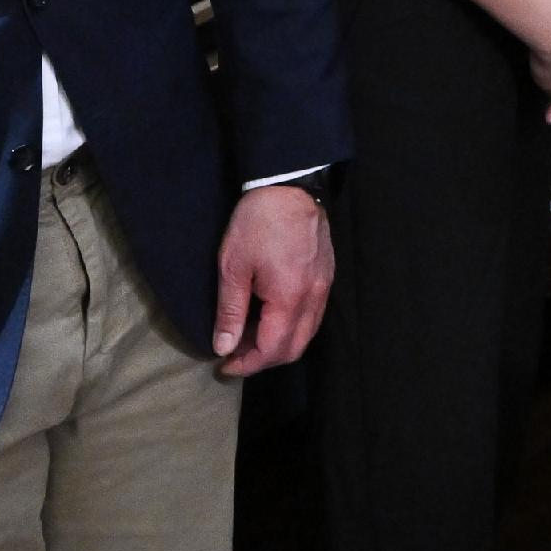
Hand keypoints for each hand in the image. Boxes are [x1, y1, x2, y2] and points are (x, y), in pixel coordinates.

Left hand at [212, 182, 332, 376]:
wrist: (290, 185)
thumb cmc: (258, 222)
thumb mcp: (233, 266)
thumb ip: (230, 311)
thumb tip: (223, 346)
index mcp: (289, 298)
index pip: (272, 349)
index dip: (247, 364)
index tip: (223, 365)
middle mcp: (313, 299)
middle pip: (294, 349)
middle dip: (263, 360)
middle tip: (235, 354)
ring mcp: (324, 288)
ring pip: (306, 334)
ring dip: (278, 345)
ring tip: (249, 336)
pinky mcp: (326, 277)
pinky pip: (312, 316)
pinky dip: (291, 327)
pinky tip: (269, 316)